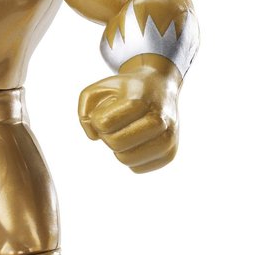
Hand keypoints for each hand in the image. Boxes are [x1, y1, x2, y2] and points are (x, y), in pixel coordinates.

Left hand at [78, 54, 181, 173]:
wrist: (160, 86)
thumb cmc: (125, 91)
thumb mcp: (99, 89)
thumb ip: (84, 110)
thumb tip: (94, 136)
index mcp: (141, 100)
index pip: (105, 124)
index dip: (97, 121)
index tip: (104, 113)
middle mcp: (159, 120)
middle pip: (116, 144)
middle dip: (107, 136)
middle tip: (113, 126)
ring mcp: (169, 138)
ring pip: (127, 160)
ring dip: (118, 149)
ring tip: (125, 133)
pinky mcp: (170, 153)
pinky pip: (137, 168)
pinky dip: (130, 157)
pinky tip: (136, 142)